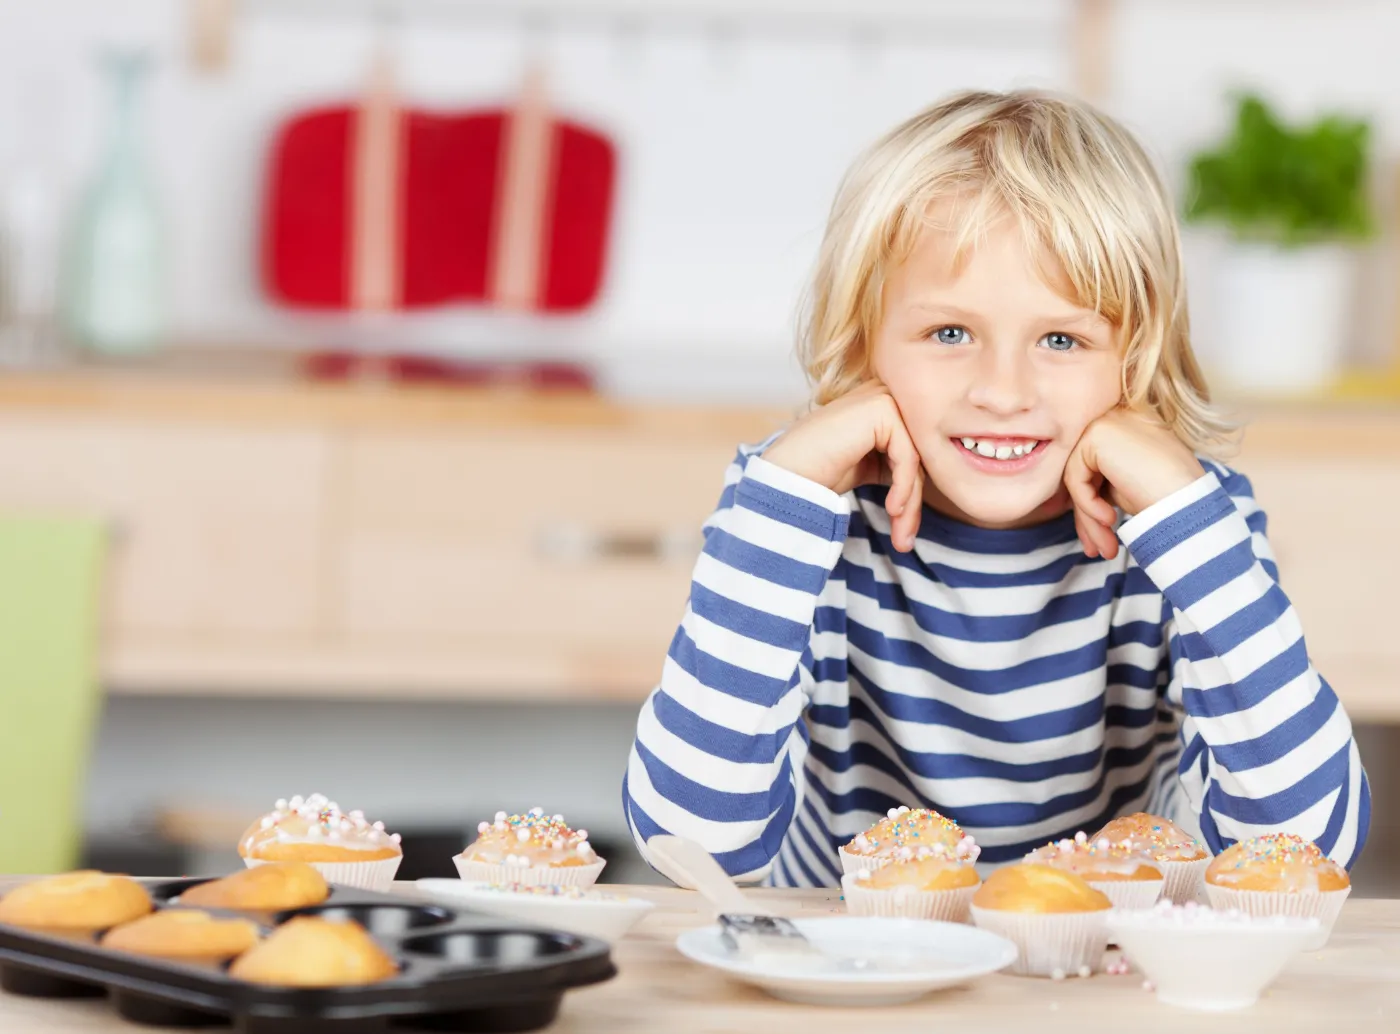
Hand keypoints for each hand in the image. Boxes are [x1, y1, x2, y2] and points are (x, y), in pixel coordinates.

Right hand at [762, 381, 924, 551]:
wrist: (785, 474)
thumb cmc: (816, 472)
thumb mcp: (866, 465)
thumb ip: (894, 462)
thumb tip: (927, 482)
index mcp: (878, 405)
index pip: (912, 449)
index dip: (911, 490)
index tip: (904, 527)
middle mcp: (882, 393)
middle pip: (917, 453)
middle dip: (914, 501)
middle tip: (904, 539)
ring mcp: (881, 396)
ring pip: (916, 458)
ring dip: (910, 503)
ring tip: (900, 535)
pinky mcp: (880, 407)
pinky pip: (907, 455)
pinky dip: (904, 488)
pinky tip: (892, 510)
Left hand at [1064, 409, 1205, 559]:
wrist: (1190, 499)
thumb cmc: (1169, 497)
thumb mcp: (1127, 486)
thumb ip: (1100, 483)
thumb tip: (1071, 499)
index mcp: (1125, 427)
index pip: (1094, 467)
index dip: (1093, 504)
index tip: (1101, 534)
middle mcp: (1114, 418)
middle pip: (1084, 473)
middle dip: (1088, 517)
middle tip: (1097, 549)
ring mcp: (1105, 422)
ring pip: (1078, 478)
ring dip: (1088, 519)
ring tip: (1104, 548)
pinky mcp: (1096, 434)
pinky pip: (1076, 478)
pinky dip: (1088, 505)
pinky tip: (1109, 520)